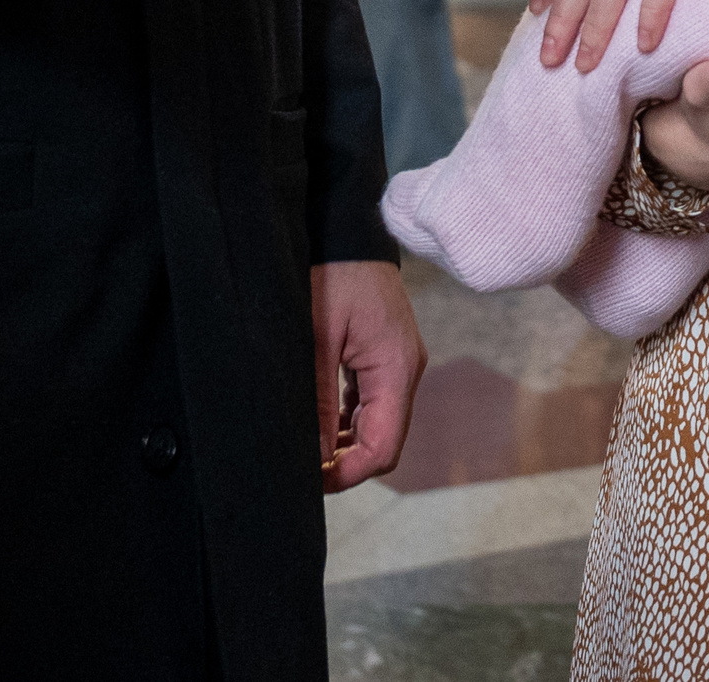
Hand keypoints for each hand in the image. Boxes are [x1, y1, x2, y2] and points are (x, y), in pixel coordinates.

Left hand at [310, 260, 424, 492]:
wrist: (346, 227)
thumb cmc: (333, 272)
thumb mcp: (317, 338)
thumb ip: (319, 401)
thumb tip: (315, 457)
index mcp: (396, 367)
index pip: (384, 446)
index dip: (349, 473)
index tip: (312, 481)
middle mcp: (406, 368)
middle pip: (384, 439)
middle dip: (346, 462)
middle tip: (303, 469)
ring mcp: (398, 361)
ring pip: (378, 423)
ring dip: (346, 442)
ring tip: (306, 447)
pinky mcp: (385, 353)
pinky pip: (372, 401)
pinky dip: (348, 419)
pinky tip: (320, 420)